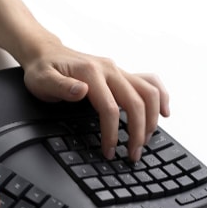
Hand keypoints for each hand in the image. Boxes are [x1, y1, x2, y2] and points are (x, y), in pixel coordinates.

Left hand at [21, 41, 169, 161]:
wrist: (46, 52)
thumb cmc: (42, 70)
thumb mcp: (42, 80)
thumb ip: (61, 87)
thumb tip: (81, 91)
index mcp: (91, 73)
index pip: (110, 108)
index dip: (112, 133)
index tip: (110, 151)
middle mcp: (110, 69)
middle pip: (135, 102)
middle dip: (138, 132)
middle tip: (133, 155)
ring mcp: (119, 71)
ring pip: (148, 93)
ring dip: (152, 119)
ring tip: (145, 141)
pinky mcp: (123, 74)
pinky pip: (150, 83)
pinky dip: (161, 97)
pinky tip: (165, 113)